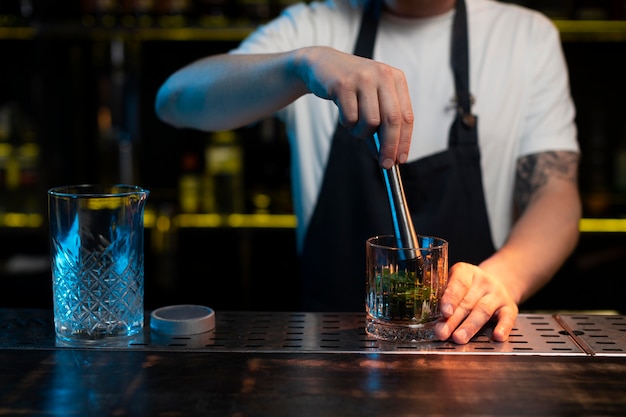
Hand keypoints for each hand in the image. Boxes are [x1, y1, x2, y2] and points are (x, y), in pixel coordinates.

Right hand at [294, 46, 413, 167]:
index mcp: (396, 78)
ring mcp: (363, 78)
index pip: (406, 116)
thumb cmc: (351, 87)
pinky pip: (350, 118)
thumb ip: (380, 126)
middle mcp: (383, 75)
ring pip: (371, 121)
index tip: (400, 160)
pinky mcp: (343, 83)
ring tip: (355, 127)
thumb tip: (385, 156)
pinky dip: (347, 124)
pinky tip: (344, 115)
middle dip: (389, 147)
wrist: (321, 65)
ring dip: (362, 133)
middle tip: (384, 164)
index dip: (404, 141)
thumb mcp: (370, 102)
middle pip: (392, 120)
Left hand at [434, 262, 518, 343]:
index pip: (458, 284)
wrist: (498, 281)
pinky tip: (497, 336)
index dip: (450, 298)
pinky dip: (503, 328)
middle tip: (443, 332)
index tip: (444, 312)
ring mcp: (497, 294)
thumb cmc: (469, 286)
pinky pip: (507, 318)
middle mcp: (483, 282)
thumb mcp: (455, 282)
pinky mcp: (510, 307)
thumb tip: (426, 308)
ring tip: (459, 338)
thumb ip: (443, 293)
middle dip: (453, 320)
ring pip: (483, 311)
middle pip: (467, 302)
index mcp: (466, 272)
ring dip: (470, 327)